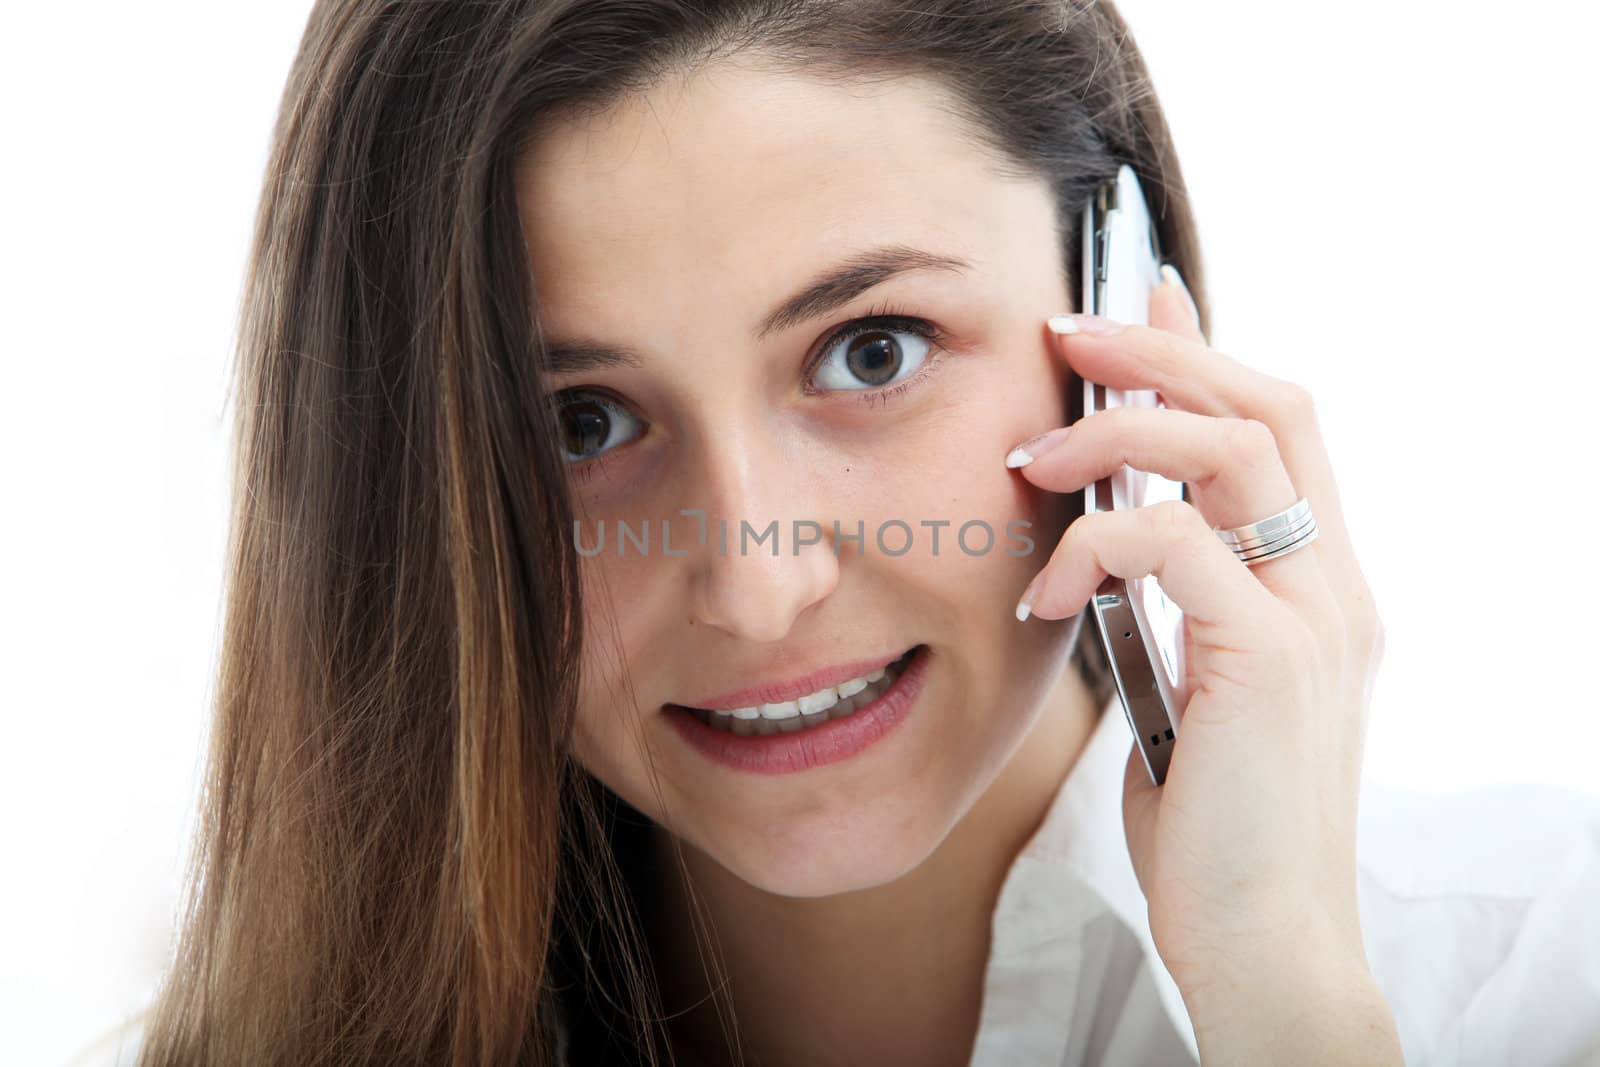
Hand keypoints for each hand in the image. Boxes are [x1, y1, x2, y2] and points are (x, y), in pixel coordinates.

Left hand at [1005, 269, 1399, 1061]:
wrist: (1263, 941)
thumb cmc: (1213, 825)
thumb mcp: (1195, 690)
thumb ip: (1176, 606)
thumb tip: (1114, 535)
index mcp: (1318, 586)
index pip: (1279, 426)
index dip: (1209, 349)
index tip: (1138, 298)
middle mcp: (1334, 586)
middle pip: (1268, 404)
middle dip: (1162, 348)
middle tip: (1065, 330)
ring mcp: (1315, 617)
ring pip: (1228, 448)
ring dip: (1112, 433)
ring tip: (1030, 463)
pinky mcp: (1268, 659)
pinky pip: (1166, 543)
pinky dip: (1090, 546)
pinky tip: (1044, 595)